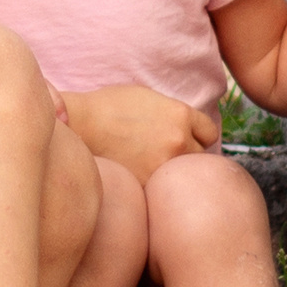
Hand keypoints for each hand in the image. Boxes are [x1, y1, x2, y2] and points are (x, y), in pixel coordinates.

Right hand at [60, 84, 220, 181]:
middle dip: (188, 155)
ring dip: (174, 173)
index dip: (197, 135)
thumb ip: (175, 113)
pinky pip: (163, 189)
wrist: (77, 125)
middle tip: (165, 153)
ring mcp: (163, 166)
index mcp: (180, 115)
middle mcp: (178, 141)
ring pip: (184, 176)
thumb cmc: (108, 108)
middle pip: (202, 157)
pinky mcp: (147, 185)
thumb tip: (191, 128)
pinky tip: (142, 175)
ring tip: (153, 165)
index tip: (184, 137)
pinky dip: (157, 186)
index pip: (210, 132)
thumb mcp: (148, 97)